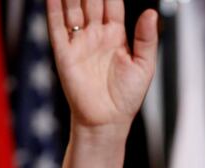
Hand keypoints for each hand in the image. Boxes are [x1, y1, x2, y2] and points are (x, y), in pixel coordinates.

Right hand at [46, 0, 157, 131]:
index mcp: (116, 36)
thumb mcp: (144, 65)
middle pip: (90, 2)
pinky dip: (54, 9)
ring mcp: (79, 43)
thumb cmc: (128, 97)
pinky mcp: (64, 53)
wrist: (107, 120)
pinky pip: (57, 27)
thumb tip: (150, 13)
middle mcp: (96, 35)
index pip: (111, 4)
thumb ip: (146, 38)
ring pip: (73, 10)